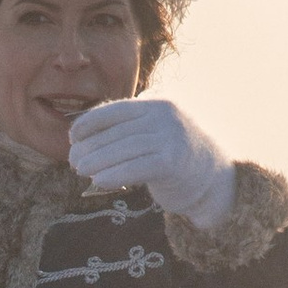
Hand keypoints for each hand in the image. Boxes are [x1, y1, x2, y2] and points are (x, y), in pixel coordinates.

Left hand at [65, 95, 235, 231]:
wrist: (214, 178)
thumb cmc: (175, 157)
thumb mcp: (154, 134)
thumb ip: (128, 131)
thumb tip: (82, 139)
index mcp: (157, 105)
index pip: (116, 110)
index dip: (90, 122)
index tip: (72, 136)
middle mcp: (165, 117)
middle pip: (118, 132)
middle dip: (90, 146)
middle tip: (72, 161)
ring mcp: (171, 138)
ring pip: (124, 149)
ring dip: (97, 161)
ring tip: (79, 170)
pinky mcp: (174, 162)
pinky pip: (137, 168)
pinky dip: (115, 175)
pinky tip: (98, 182)